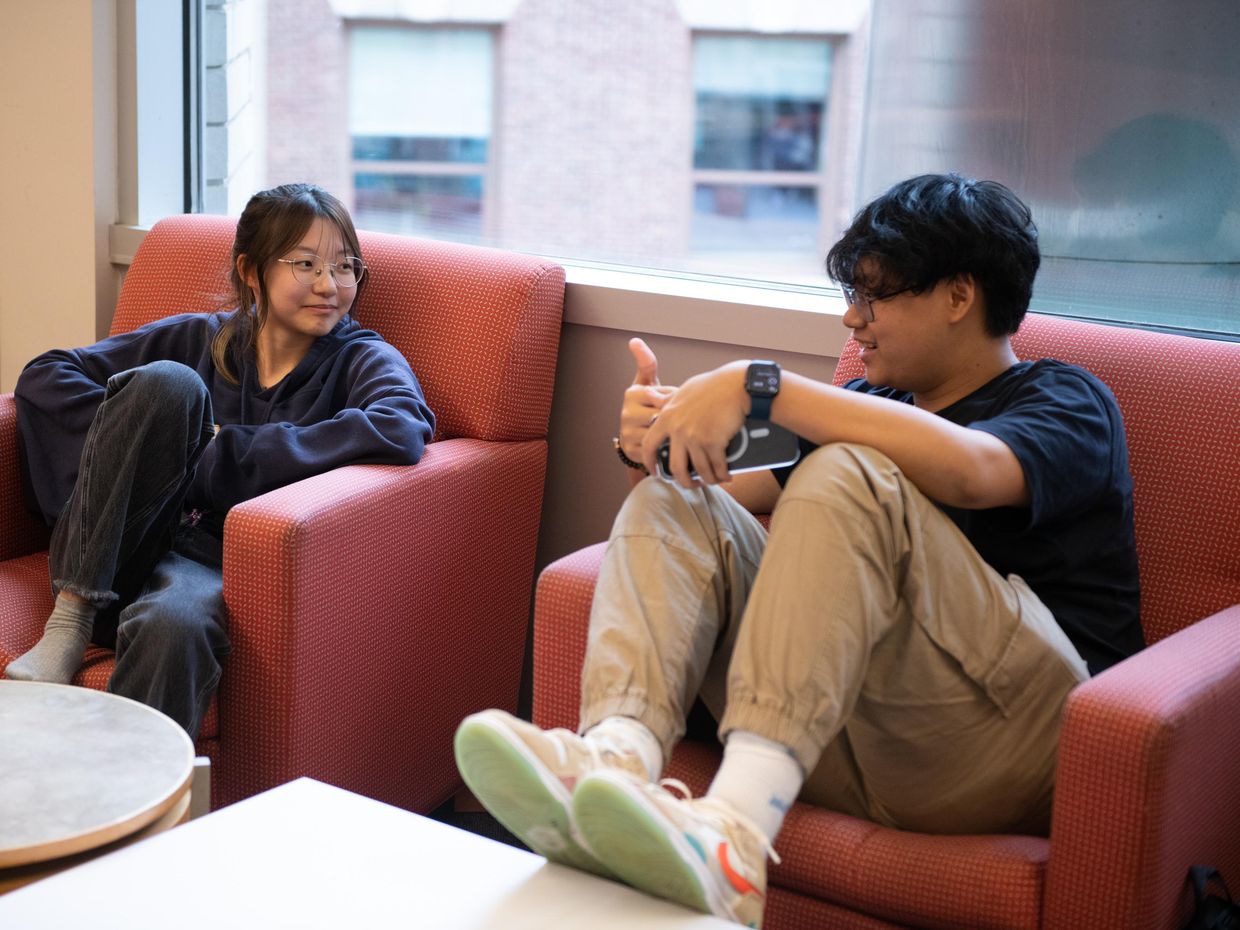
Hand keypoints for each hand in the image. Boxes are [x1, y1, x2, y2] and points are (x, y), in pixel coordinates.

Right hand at [619, 337, 674, 459]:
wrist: (638, 438)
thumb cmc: (648, 406)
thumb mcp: (649, 384)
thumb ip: (647, 364)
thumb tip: (634, 340)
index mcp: (632, 393)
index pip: (664, 394)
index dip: (673, 401)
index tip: (670, 404)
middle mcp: (626, 412)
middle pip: (664, 413)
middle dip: (674, 417)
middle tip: (675, 419)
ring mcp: (628, 432)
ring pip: (663, 430)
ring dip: (672, 432)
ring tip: (670, 431)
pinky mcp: (633, 450)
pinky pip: (659, 447)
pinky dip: (666, 445)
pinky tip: (666, 443)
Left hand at [642, 360, 748, 486]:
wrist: (736, 385)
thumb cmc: (711, 385)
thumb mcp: (682, 390)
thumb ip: (665, 399)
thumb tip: (648, 393)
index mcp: (667, 417)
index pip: (648, 445)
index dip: (649, 462)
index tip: (655, 472)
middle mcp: (678, 430)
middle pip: (676, 468)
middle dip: (684, 481)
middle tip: (691, 483)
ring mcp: (695, 437)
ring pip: (699, 471)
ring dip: (708, 480)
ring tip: (713, 480)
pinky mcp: (714, 442)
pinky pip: (717, 467)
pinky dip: (722, 475)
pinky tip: (726, 476)